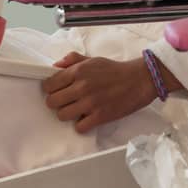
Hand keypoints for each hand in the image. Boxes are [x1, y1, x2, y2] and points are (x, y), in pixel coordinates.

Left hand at [40, 53, 156, 133]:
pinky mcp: (100, 116)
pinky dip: (81, 125)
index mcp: (77, 71)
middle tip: (65, 101)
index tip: (56, 91)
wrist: (139, 80)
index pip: (48, 85)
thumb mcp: (92, 60)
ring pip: (62, 115)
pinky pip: (79, 127)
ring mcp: (90, 103)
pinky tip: (87, 118)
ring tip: (76, 110)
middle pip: (52, 102)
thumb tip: (55, 66)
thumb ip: (72, 60)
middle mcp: (81, 87)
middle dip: (56, 102)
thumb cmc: (115, 70)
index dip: (50, 89)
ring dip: (67, 114)